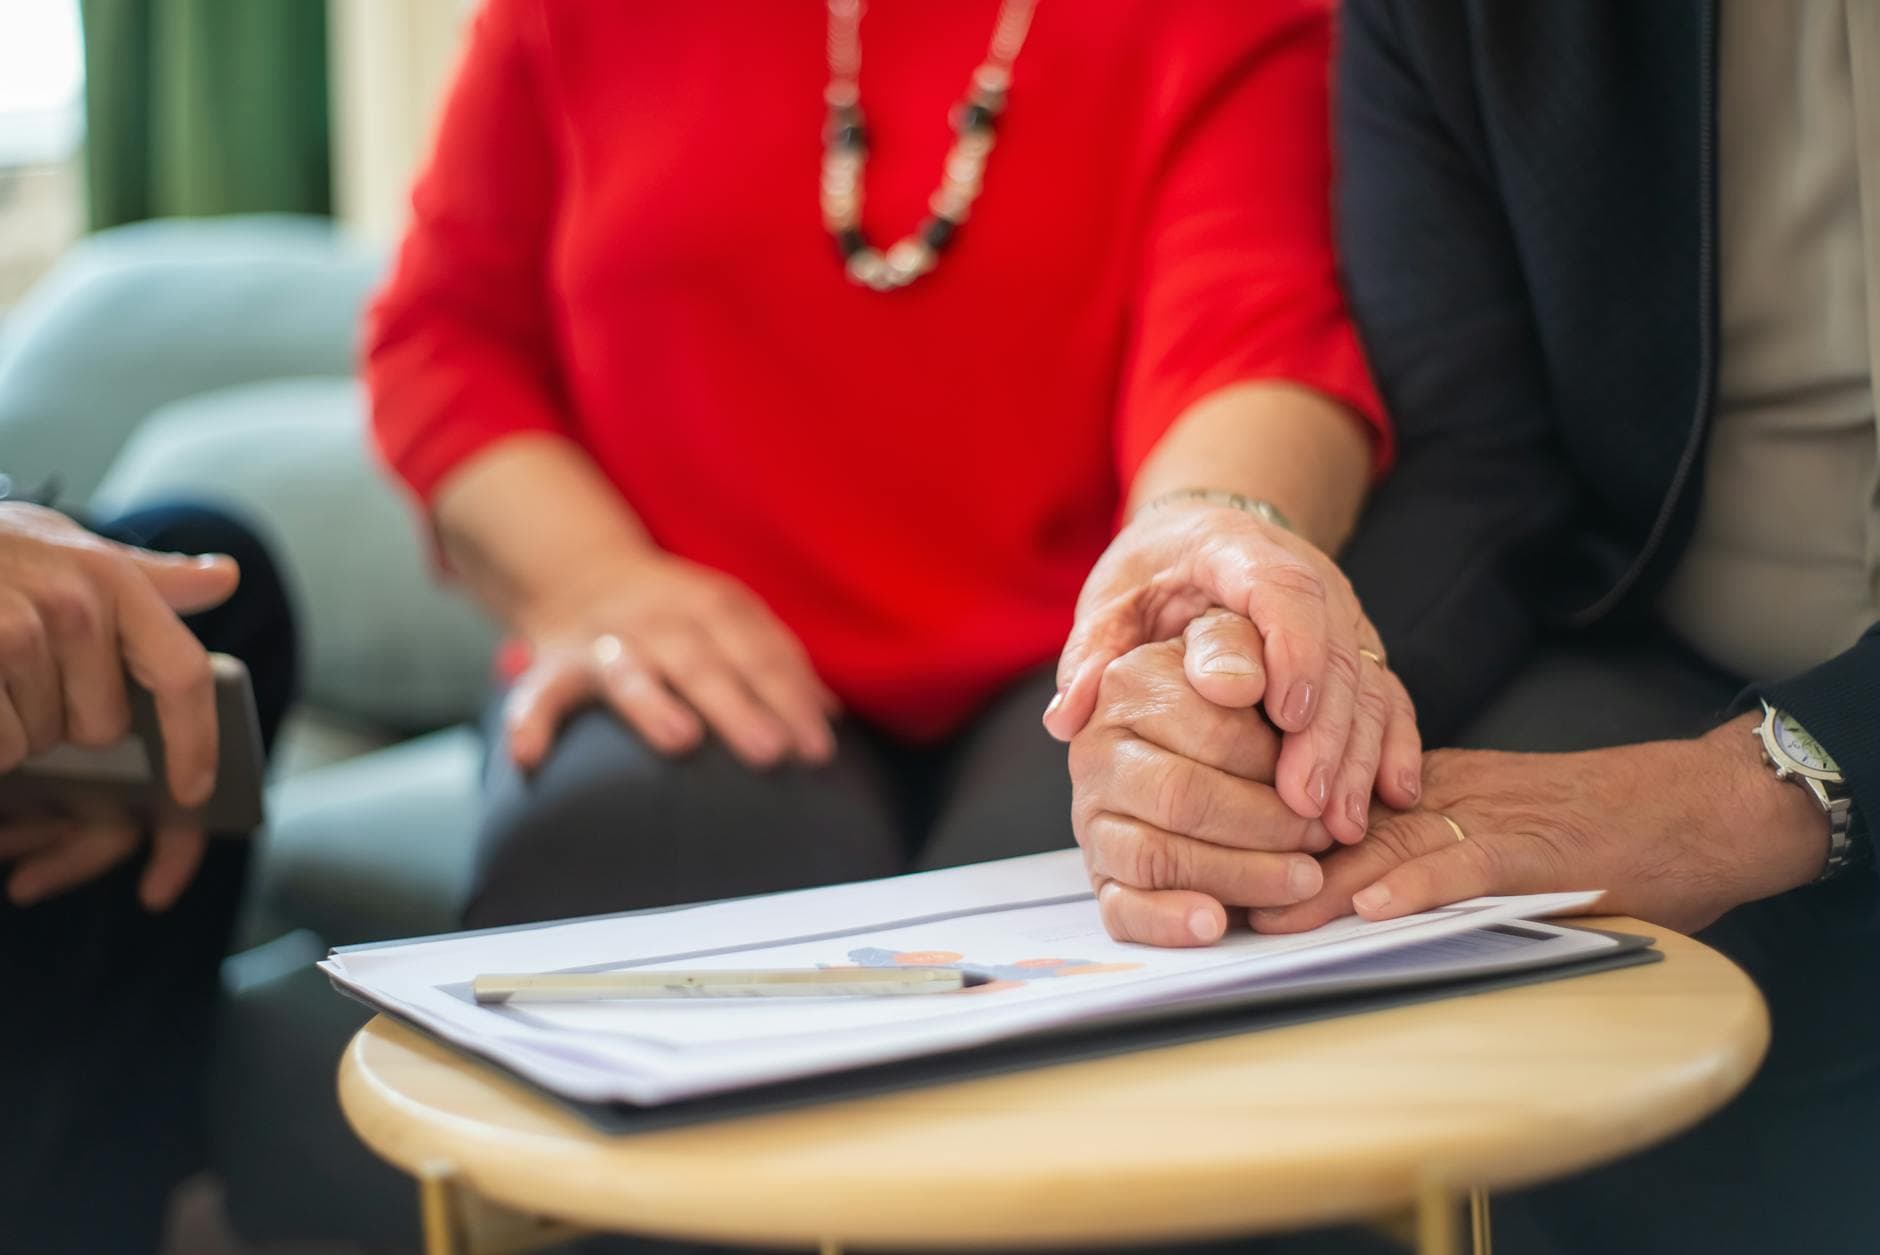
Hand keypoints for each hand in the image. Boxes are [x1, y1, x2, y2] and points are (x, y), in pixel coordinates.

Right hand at [0, 502, 238, 909]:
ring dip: (13, 724)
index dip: (196, 741)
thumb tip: (225, 578)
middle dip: (65, 718)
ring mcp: (14, 635)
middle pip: (102, 727)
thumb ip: (148, 575)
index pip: (181, 674)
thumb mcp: (68, 546)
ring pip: (38, 741)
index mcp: (111, 580)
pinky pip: (2, 747)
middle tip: (23, 671)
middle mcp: (73, 606)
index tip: (194, 789)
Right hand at [504, 549, 837, 770]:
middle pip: (702, 661)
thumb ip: (777, 663)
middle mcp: (659, 618)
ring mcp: (606, 639)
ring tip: (681, 740)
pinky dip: (529, 721)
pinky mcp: (556, 663)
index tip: (819, 750)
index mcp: (711, 606)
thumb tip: (832, 716)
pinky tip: (527, 759)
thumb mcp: (731, 622)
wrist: (582, 572)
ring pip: (628, 669)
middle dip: (738, 705)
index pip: (759, 652)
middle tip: (771, 752)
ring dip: (652, 702)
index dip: (791, 698)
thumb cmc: (677, 615)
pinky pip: (539, 692)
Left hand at [1045, 502, 1421, 844]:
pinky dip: (1391, 746)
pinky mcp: (1356, 653)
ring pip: (1366, 682)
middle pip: (1334, 651)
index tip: (1284, 714)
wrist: (1201, 542)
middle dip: (1324, 732)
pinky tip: (1390, 796)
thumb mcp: (1112, 599)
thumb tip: (1070, 715)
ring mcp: (1340, 618)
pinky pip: (1387, 696)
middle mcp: (1307, 579)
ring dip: (1356, 755)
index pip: (1282, 591)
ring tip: (1338, 823)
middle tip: (1303, 802)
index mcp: (1239, 552)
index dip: (1292, 651)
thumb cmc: (1153, 574)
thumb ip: (1092, 652)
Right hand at [1069, 623, 1335, 946]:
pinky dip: (1168, 921)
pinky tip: (1216, 924)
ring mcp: (1092, 815)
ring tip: (1301, 879)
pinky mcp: (1100, 873)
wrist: (1189, 739)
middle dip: (1267, 825)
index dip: (1279, 765)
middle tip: (1322, 838)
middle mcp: (1098, 749)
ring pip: (1156, 856)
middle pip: (1184, 797)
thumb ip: (1236, 647)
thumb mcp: (1238, 646)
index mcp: (1130, 683)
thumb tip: (1236, 683)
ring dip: (1239, 874)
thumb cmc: (1233, 696)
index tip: (1322, 784)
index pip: (1214, 733)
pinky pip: (1122, 908)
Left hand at [1251, 716, 1831, 936]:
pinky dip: (1420, 887)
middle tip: (1213, 900)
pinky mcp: (1537, 849)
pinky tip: (1375, 911)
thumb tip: (1348, 891)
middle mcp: (1446, 795)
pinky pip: (1467, 865)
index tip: (1214, 867)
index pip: (1333, 804)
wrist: (1697, 810)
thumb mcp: (1490, 828)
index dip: (1273, 835)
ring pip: (1390, 844)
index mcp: (1429, 789)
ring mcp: (1490, 818)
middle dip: (1276, 864)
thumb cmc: (1598, 831)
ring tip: (1267, 917)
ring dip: (1325, 883)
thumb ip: (1422, 847)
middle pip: (1344, 823)